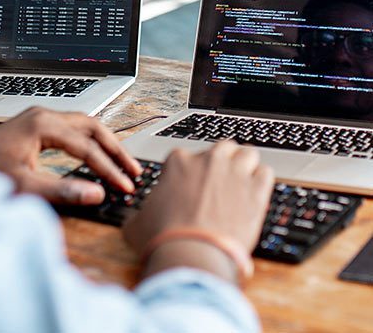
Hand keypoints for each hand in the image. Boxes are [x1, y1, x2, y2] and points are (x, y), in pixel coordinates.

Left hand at [0, 107, 140, 205]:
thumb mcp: (23, 186)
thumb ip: (61, 191)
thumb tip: (96, 193)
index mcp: (42, 125)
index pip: (86, 146)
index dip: (109, 168)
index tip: (125, 186)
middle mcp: (43, 115)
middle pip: (91, 126)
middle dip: (115, 149)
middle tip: (134, 171)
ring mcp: (38, 118)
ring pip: (83, 124)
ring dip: (104, 143)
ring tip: (122, 164)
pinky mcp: (35, 125)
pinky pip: (72, 128)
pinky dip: (89, 141)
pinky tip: (96, 155)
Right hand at [124, 141, 272, 280]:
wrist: (191, 254)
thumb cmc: (163, 237)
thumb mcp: (138, 221)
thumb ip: (141, 212)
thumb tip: (136, 220)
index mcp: (178, 161)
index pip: (188, 156)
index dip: (191, 172)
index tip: (192, 187)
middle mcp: (207, 160)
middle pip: (222, 148)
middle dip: (222, 162)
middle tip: (220, 182)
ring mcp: (234, 172)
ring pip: (248, 153)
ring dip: (245, 165)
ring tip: (242, 183)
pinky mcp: (256, 190)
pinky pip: (266, 173)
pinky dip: (262, 181)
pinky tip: (256, 194)